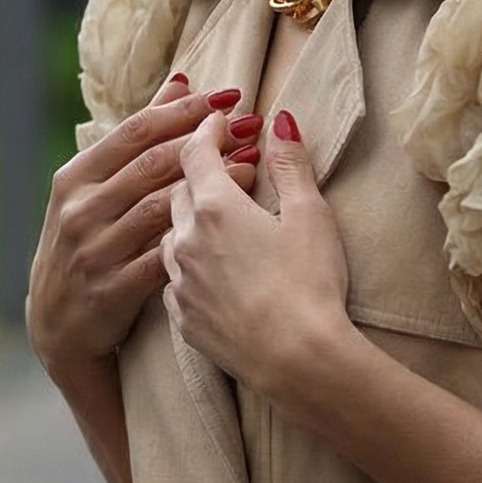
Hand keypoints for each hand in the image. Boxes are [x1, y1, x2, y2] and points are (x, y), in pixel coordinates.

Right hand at [26, 74, 259, 372]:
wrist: (59, 326)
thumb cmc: (88, 244)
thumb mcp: (96, 190)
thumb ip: (139, 136)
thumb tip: (182, 83)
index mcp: (74, 177)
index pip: (136, 131)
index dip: (186, 111)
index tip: (230, 96)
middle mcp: (80, 210)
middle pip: (151, 163)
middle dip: (206, 140)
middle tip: (251, 124)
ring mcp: (95, 250)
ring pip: (160, 207)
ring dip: (211, 185)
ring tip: (253, 165)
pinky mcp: (113, 289)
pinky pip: (162, 257)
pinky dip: (200, 236)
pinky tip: (234, 224)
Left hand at [161, 110, 353, 406]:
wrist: (297, 361)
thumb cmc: (309, 285)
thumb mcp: (310, 216)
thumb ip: (291, 165)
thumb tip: (280, 121)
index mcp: (214, 206)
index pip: (195, 151)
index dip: (206, 131)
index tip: (218, 124)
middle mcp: (185, 239)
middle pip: (177, 191)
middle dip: (198, 175)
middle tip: (224, 170)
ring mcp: (180, 282)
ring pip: (171, 237)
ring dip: (189, 223)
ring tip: (216, 224)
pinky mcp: (183, 319)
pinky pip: (175, 281)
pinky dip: (188, 267)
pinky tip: (211, 272)